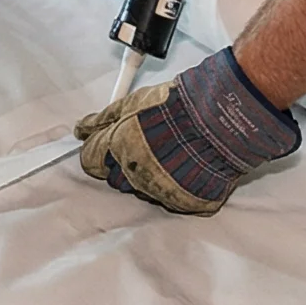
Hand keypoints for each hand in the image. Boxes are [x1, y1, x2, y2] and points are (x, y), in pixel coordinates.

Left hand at [74, 48, 299, 214]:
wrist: (224, 118)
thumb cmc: (183, 107)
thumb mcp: (135, 102)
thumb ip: (103, 118)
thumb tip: (82, 128)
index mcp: (120, 148)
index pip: (91, 160)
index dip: (97, 151)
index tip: (105, 146)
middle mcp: (137, 174)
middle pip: (116, 178)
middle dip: (124, 163)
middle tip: (146, 145)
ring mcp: (161, 191)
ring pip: (143, 190)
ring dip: (149, 176)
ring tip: (170, 153)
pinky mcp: (186, 202)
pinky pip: (172, 199)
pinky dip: (176, 186)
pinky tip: (185, 167)